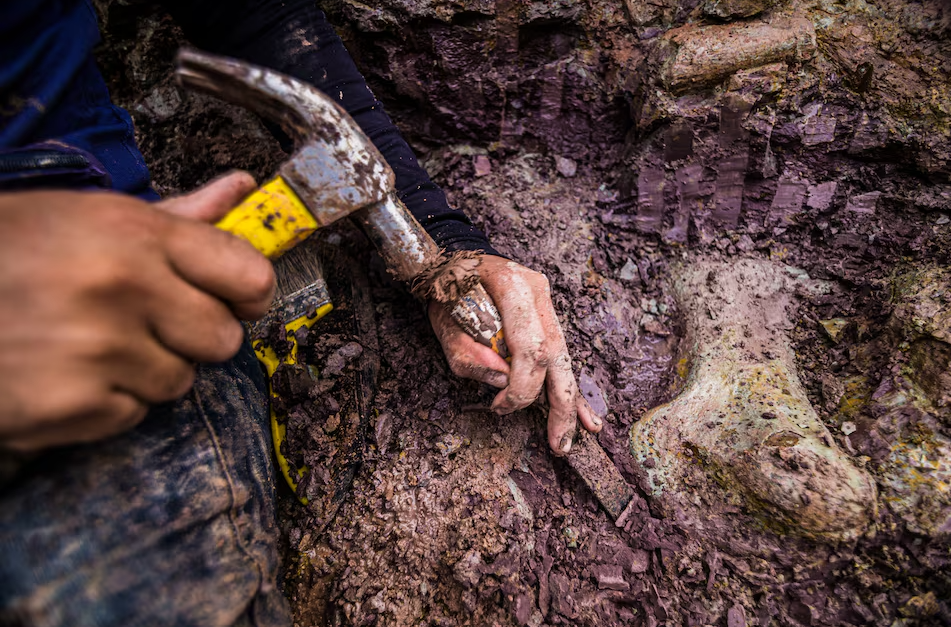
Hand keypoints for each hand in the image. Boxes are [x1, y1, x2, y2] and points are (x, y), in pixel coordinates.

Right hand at [0, 172, 274, 450]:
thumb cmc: (8, 251)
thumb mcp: (89, 216)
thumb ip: (176, 215)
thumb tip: (241, 191)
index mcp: (133, 233)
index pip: (248, 274)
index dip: (249, 291)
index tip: (235, 296)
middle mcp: (122, 288)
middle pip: (224, 338)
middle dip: (192, 334)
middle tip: (145, 319)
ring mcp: (98, 351)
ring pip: (181, 380)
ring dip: (147, 369)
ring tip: (90, 343)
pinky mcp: (73, 407)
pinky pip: (135, 415)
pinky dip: (107, 403)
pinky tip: (66, 373)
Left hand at [428, 255, 601, 454]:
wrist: (456, 260)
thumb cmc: (446, 291)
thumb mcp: (443, 322)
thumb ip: (468, 353)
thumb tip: (502, 382)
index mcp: (513, 286)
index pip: (531, 347)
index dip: (522, 386)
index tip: (500, 407)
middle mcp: (538, 292)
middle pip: (556, 355)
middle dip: (559, 404)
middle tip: (558, 444)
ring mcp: (547, 302)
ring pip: (564, 358)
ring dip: (568, 402)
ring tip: (571, 438)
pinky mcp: (548, 316)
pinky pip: (561, 356)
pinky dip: (568, 388)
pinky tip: (586, 417)